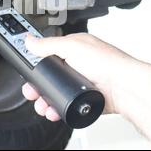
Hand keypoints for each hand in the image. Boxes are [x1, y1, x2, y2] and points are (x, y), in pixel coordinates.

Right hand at [22, 33, 143, 120]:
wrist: (125, 87)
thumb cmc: (107, 62)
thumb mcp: (72, 46)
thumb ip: (48, 44)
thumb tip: (29, 40)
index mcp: (74, 48)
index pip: (48, 52)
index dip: (35, 60)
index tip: (26, 69)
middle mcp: (76, 65)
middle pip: (49, 76)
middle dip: (37, 85)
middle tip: (31, 91)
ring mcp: (80, 83)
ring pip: (55, 92)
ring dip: (45, 99)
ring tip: (41, 104)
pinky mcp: (83, 98)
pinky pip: (65, 104)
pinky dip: (57, 108)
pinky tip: (53, 110)